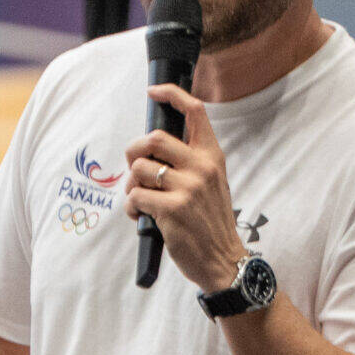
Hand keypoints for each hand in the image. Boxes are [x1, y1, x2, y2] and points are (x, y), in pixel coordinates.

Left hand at [123, 85, 250, 295]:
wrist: (224, 261)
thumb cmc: (211, 224)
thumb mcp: (213, 184)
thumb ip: (191, 162)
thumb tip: (152, 148)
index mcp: (212, 157)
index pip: (195, 111)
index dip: (171, 95)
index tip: (153, 93)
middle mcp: (201, 168)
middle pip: (153, 138)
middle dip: (133, 152)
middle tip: (135, 170)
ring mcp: (187, 189)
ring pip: (139, 169)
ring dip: (131, 184)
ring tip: (139, 199)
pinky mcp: (171, 210)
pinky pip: (135, 197)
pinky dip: (131, 207)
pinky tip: (140, 216)